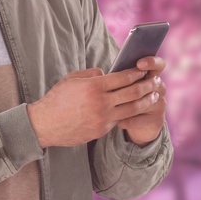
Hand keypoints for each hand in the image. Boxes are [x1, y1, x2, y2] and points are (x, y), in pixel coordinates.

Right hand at [26, 65, 160, 147]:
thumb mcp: (72, 79)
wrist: (44, 125)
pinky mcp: (102, 130)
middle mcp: (101, 102)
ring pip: (132, 109)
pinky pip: (120, 120)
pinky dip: (131, 113)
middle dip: (147, 85)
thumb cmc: (57, 99)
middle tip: (156, 80)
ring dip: (146, 101)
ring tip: (155, 96)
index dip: (136, 72)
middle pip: (133, 92)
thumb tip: (107, 74)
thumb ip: (92, 74)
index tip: (144, 69)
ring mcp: (103, 118)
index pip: (123, 77)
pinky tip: (138, 109)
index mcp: (94, 86)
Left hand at [116, 56, 166, 145]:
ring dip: (133, 104)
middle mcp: (158, 88)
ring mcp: (159, 104)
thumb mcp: (120, 85)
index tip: (139, 64)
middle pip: (155, 82)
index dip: (151, 62)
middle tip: (129, 85)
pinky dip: (130, 121)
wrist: (132, 122)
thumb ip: (116, 78)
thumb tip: (100, 74)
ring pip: (148, 102)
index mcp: (151, 75)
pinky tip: (119, 122)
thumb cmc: (122, 97)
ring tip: (117, 107)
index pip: (158, 64)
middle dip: (143, 83)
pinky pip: (142, 119)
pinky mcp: (156, 120)